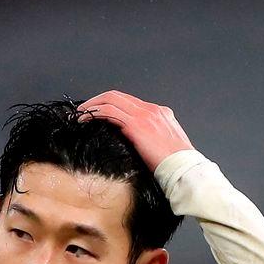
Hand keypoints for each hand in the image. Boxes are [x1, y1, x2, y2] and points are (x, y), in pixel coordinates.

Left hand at [77, 90, 193, 172]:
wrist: (183, 167)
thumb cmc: (174, 164)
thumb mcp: (164, 145)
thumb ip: (150, 138)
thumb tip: (132, 142)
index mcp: (160, 112)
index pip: (130, 101)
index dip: (111, 103)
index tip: (98, 111)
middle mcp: (152, 109)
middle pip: (118, 96)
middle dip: (98, 100)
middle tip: (83, 109)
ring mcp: (144, 114)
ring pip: (111, 99)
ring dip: (92, 105)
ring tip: (80, 114)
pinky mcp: (136, 124)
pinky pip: (109, 111)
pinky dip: (94, 113)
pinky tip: (83, 120)